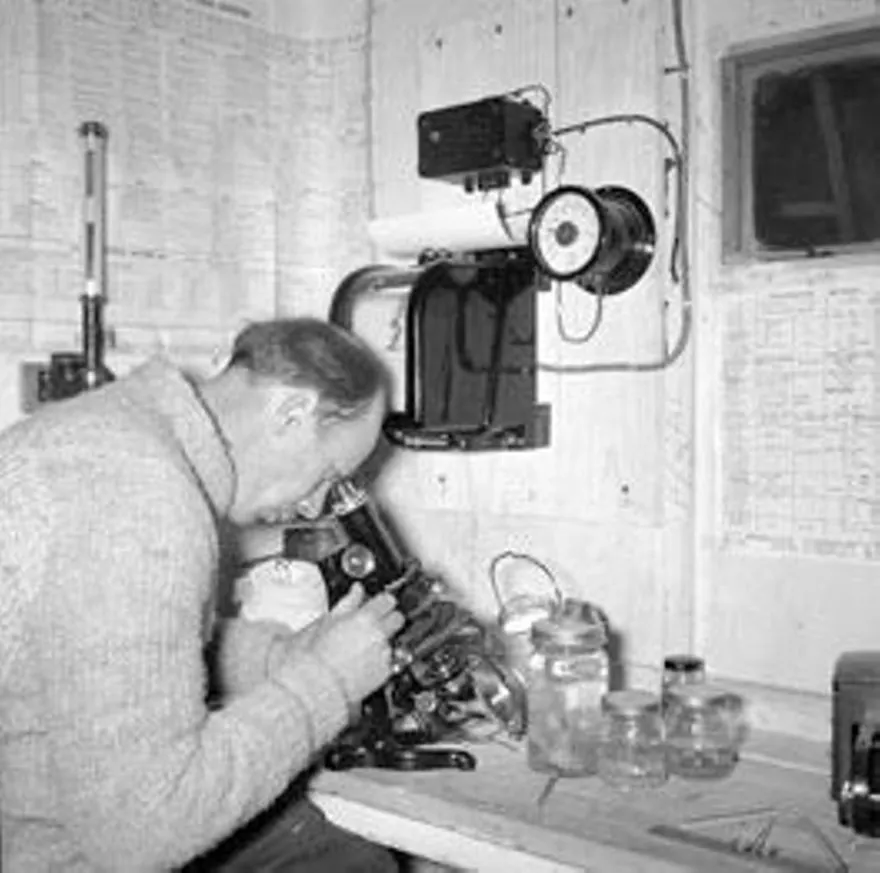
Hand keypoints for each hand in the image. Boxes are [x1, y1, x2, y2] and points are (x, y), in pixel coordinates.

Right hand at [306, 583, 404, 704]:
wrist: (317, 685)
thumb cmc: (317, 654)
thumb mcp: (328, 620)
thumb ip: (349, 602)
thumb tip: (358, 590)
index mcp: (365, 618)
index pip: (388, 600)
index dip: (383, 602)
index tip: (378, 604)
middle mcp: (379, 634)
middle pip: (398, 618)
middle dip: (389, 618)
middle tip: (374, 623)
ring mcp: (384, 654)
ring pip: (392, 639)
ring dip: (383, 640)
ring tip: (362, 647)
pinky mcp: (385, 672)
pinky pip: (390, 659)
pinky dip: (380, 659)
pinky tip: (363, 661)